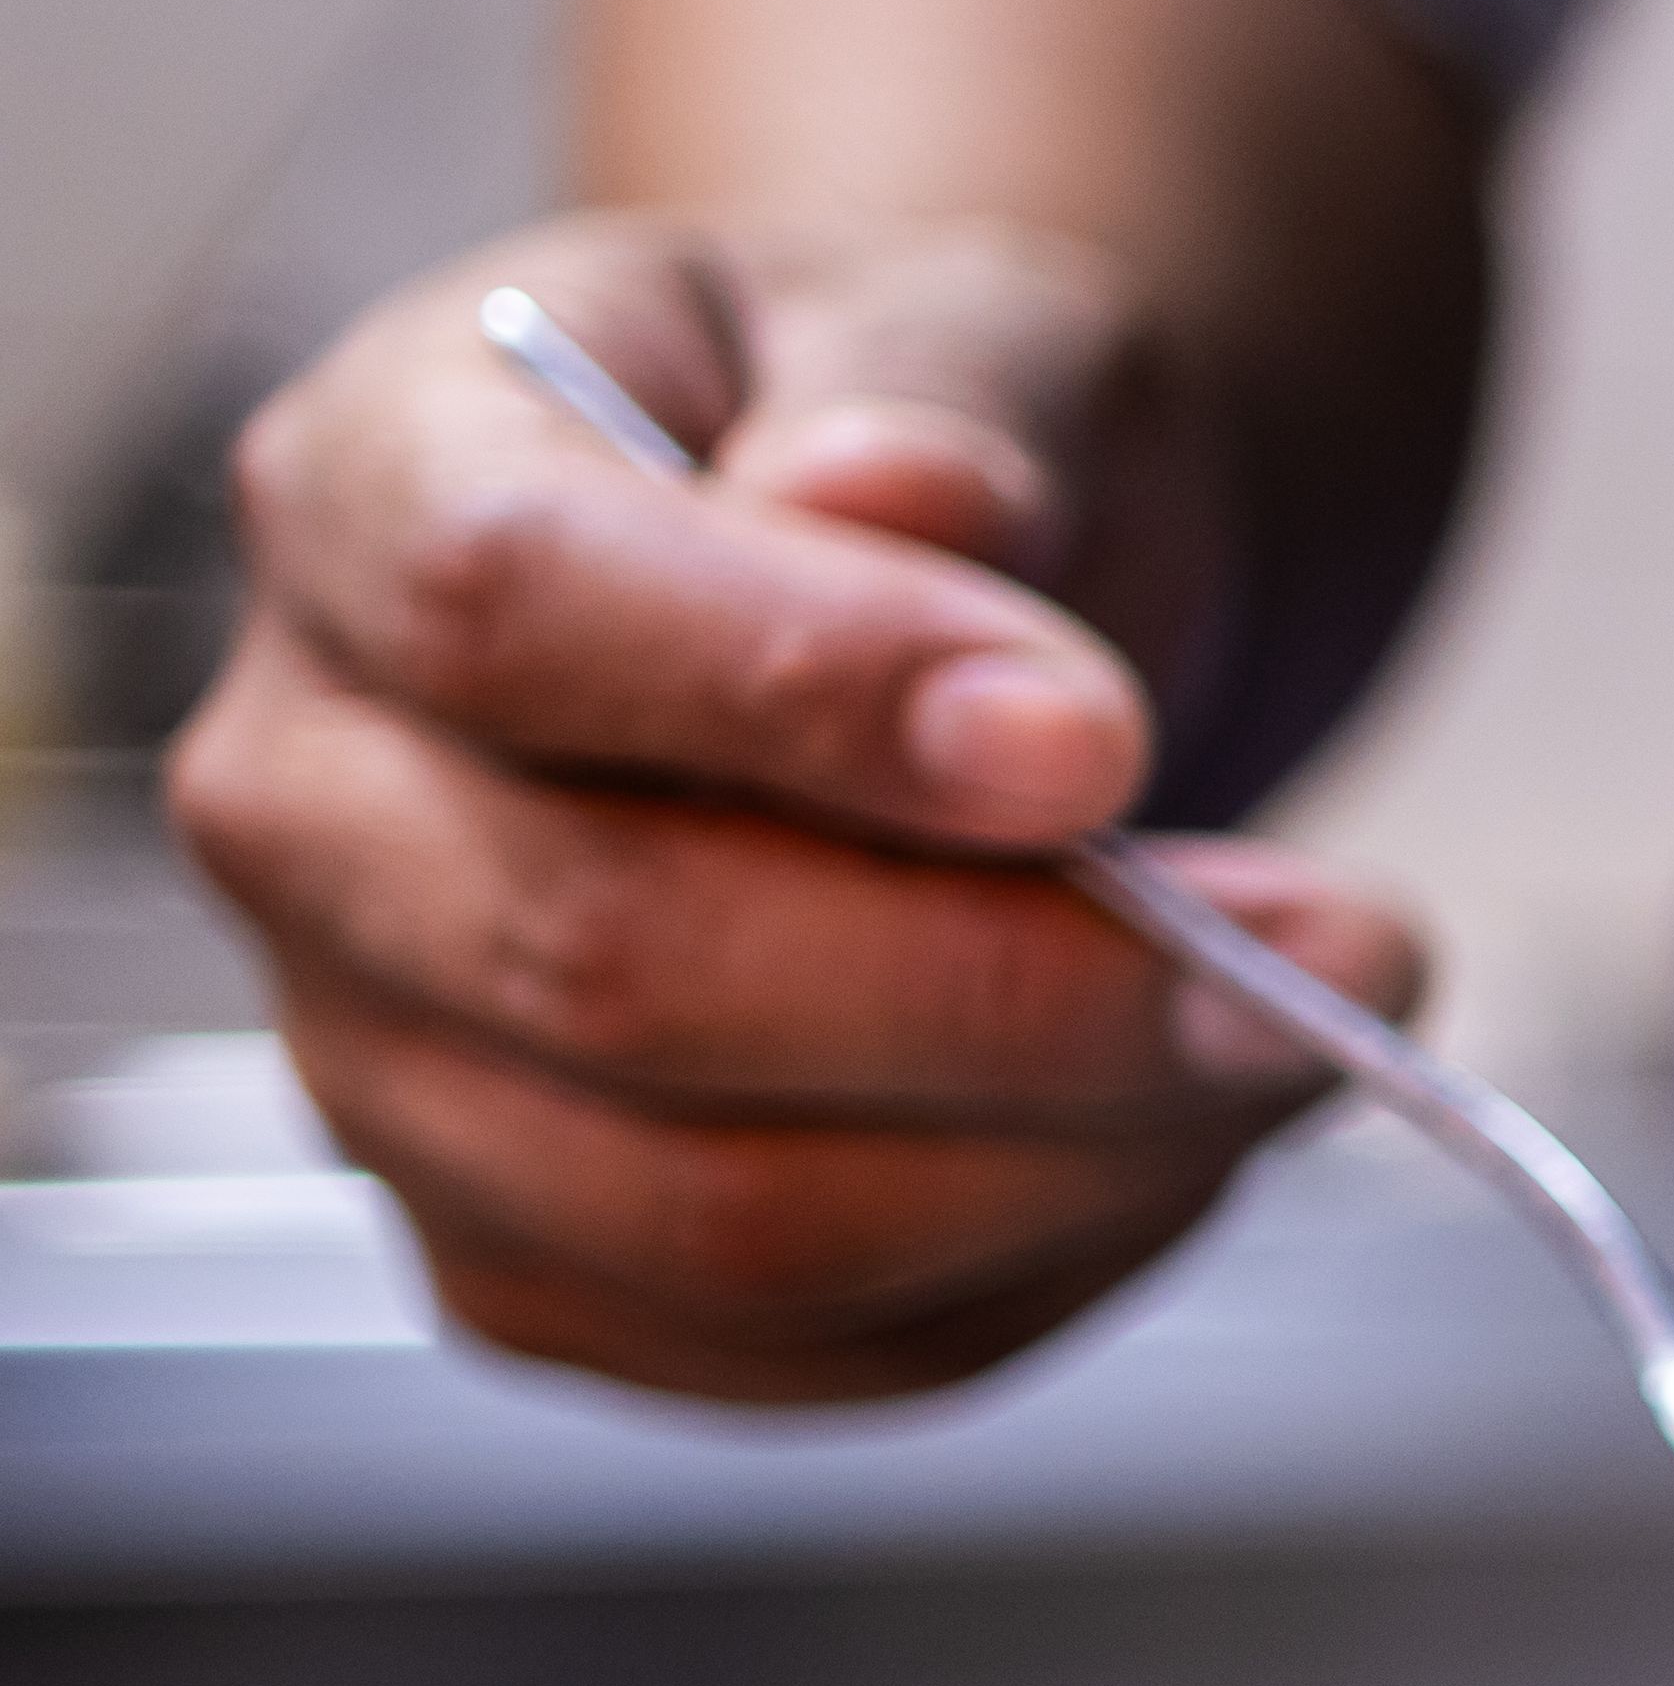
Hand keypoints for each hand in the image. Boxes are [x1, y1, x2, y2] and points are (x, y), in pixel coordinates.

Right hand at [169, 210, 1426, 1400]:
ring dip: (1084, 1150)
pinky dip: (1053, 1257)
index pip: (503, 606)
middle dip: (1027, 985)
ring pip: (723, 1218)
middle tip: (1346, 943)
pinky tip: (1181, 1125)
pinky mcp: (538, 1267)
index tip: (1100, 735)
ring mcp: (394, 1068)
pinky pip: (809, 1351)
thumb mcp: (966, 334)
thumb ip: (939, 408)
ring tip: (1305, 1025)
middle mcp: (314, 804)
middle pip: (612, 966)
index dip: (811, 688)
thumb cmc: (927, 459)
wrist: (944, 627)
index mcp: (364, 495)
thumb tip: (892, 498)